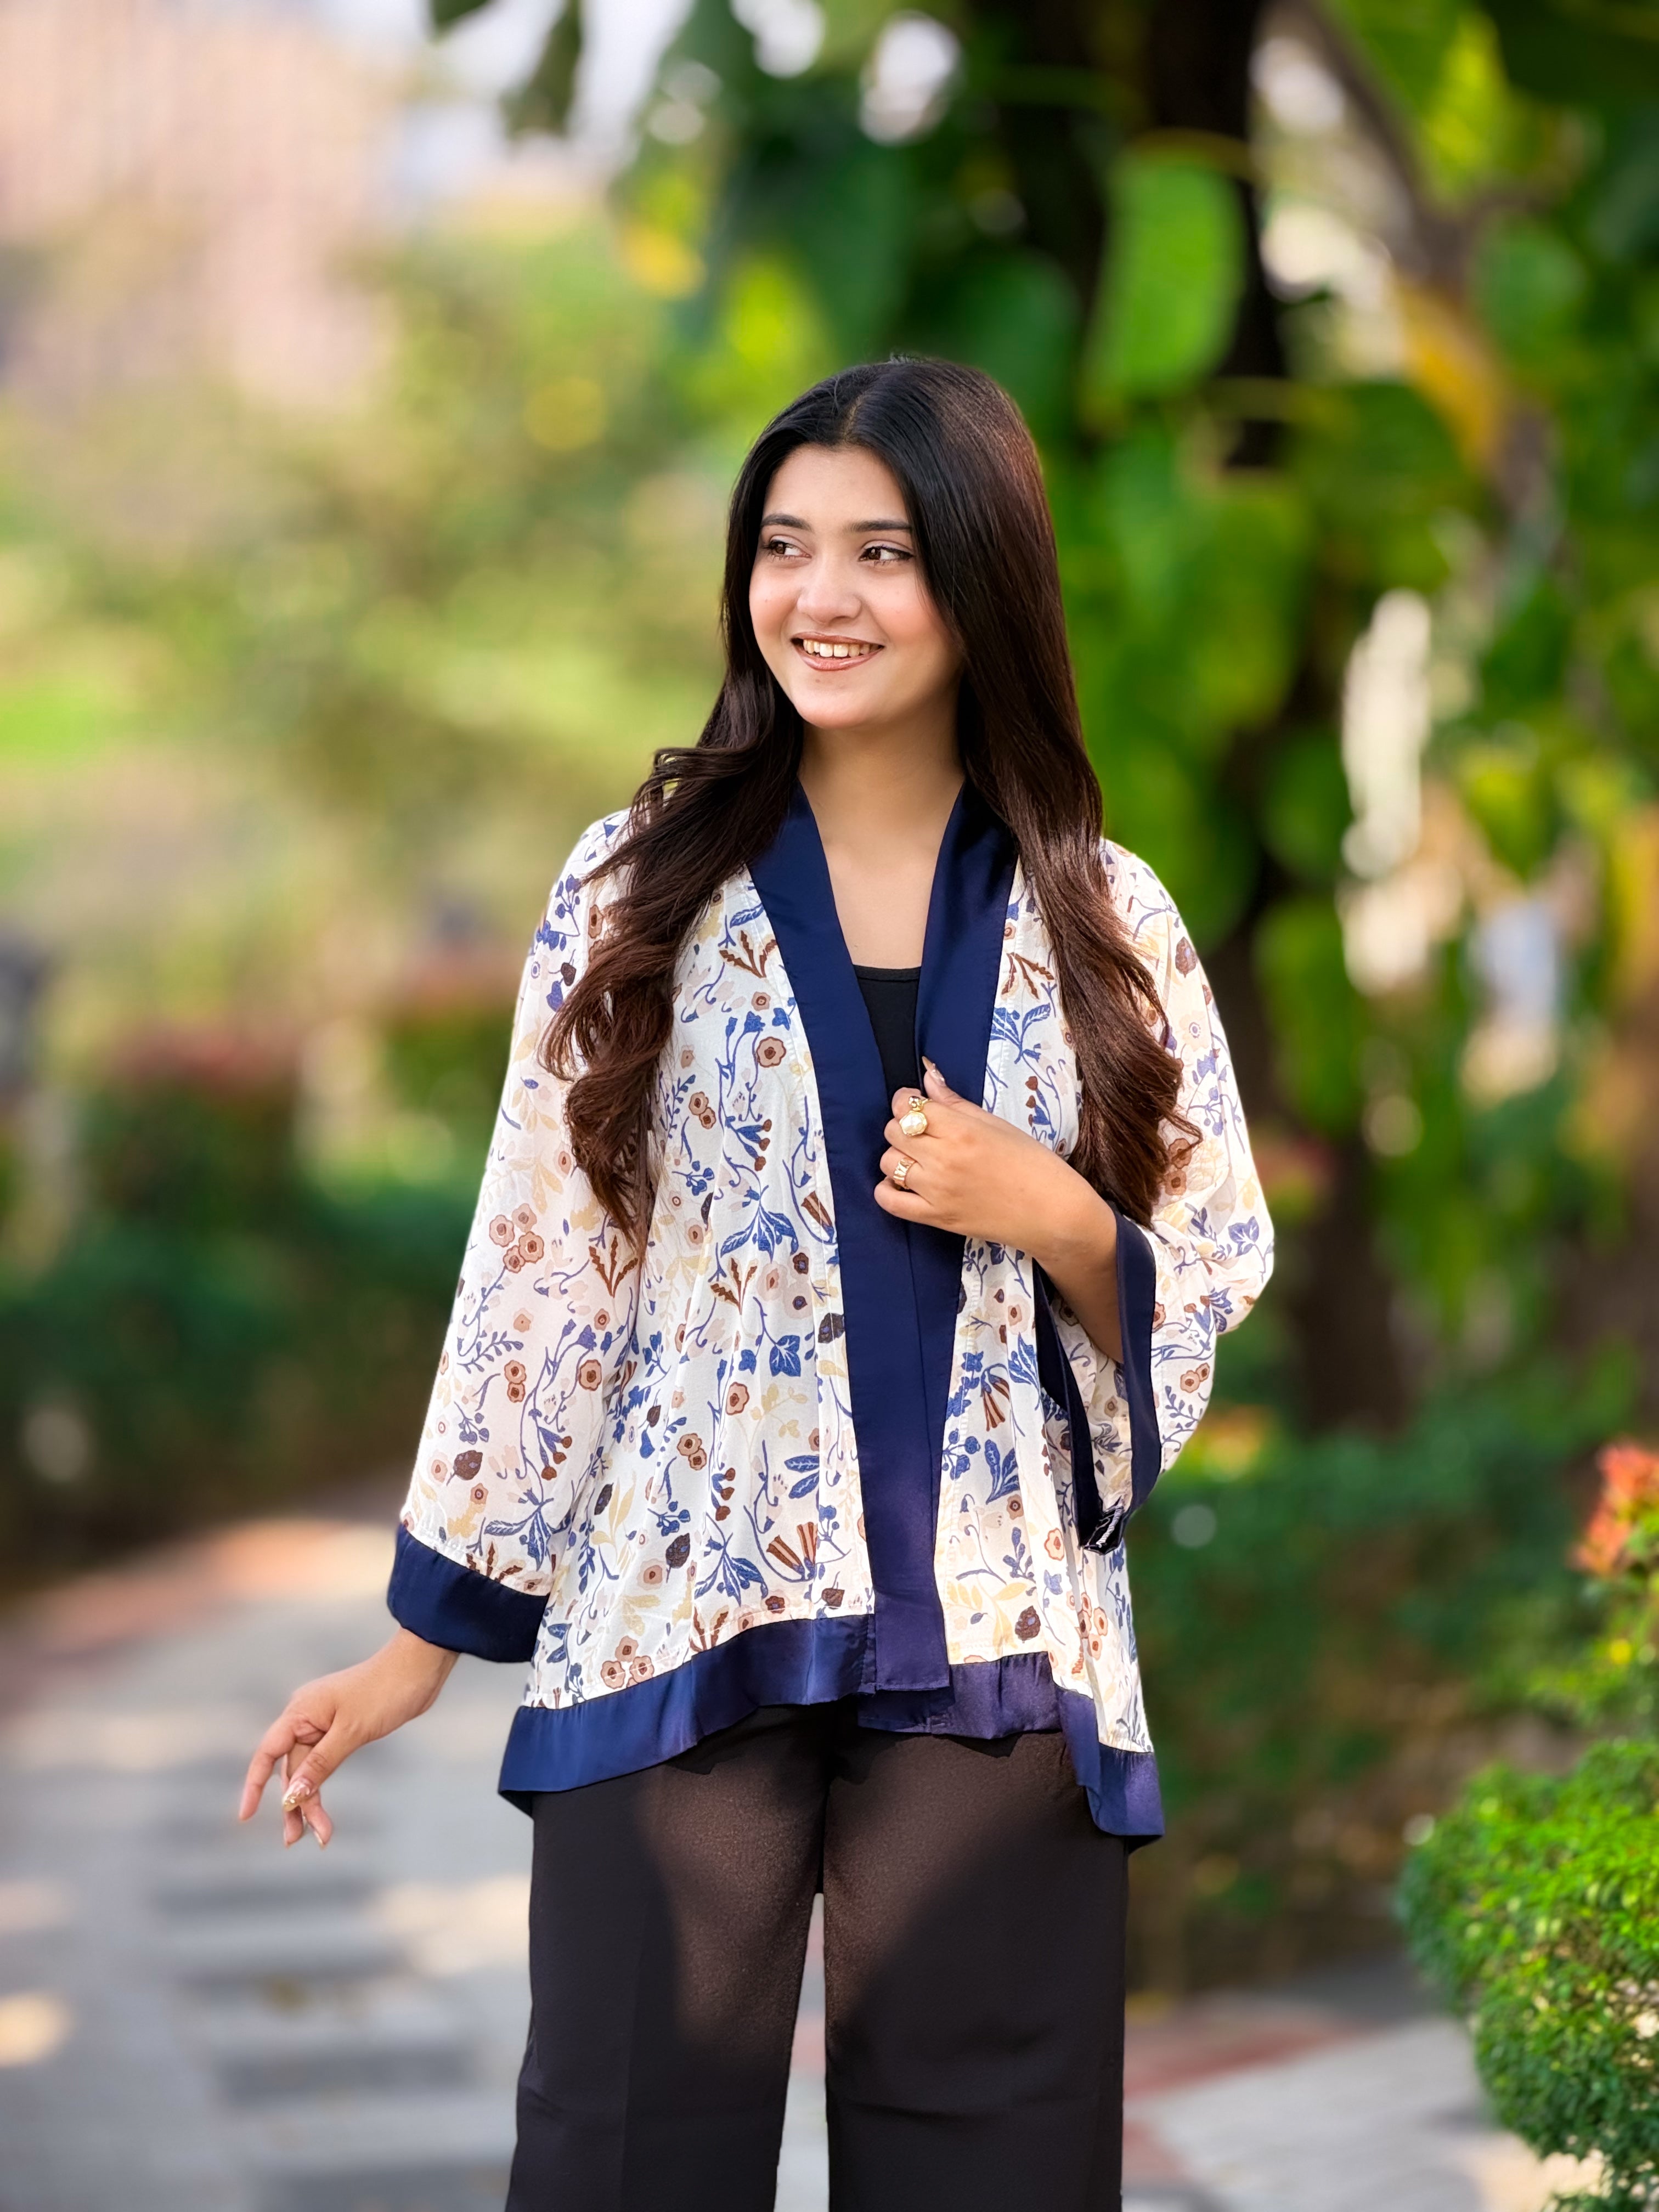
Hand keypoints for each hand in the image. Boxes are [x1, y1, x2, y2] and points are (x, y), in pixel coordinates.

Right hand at [238, 1628, 457, 1848]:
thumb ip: (320, 1764)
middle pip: (290, 1768)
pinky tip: (322, 1809)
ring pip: (307, 1770)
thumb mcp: (352, 1731)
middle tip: (296, 1840)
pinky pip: (323, 1763)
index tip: (246, 1816)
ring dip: (310, 1801)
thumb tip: (291, 1796)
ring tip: (320, 1835)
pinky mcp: (340, 1730)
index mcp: (301, 1711)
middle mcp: (306, 1717)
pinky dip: (322, 1785)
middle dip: (295, 1804)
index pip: (267, 1753)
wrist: (418, 1668)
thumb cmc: (385, 1691)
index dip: (254, 1784)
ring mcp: (323, 1724)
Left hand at [877, 1060, 1122, 1360]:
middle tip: (923, 1133)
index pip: (908, 1108)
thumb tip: (928, 1078)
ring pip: (888, 1163)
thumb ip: (956, 1103)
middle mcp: (943, 1159)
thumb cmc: (1033, 1164)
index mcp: (961, 1131)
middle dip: (903, 1127)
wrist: (1051, 1213)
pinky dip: (887, 1191)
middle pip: (894, 1132)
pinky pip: (889, 1202)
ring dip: (899, 1157)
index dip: (907, 1102)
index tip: (917, 1105)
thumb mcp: (998, 1124)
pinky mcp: (935, 1218)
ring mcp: (936, 1191)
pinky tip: (902, 1184)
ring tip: (920, 1159)